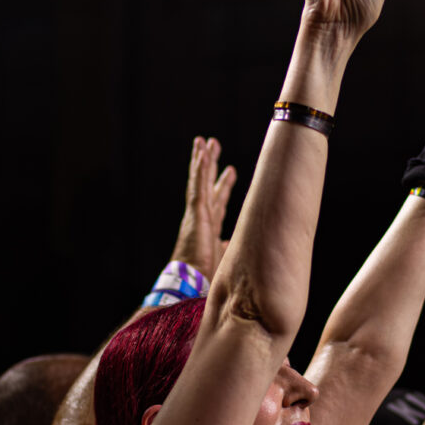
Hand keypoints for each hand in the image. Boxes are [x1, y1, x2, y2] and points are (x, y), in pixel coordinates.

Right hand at [169, 136, 236, 279]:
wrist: (192, 283)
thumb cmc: (206, 276)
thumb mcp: (223, 258)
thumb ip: (228, 248)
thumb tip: (231, 244)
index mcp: (209, 227)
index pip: (217, 200)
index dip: (223, 185)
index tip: (230, 171)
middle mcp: (202, 216)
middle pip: (207, 184)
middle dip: (211, 166)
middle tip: (214, 145)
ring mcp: (197, 213)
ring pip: (199, 180)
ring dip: (202, 160)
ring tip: (204, 141)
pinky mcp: (195, 212)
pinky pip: (197, 185)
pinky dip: (200, 168)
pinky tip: (202, 153)